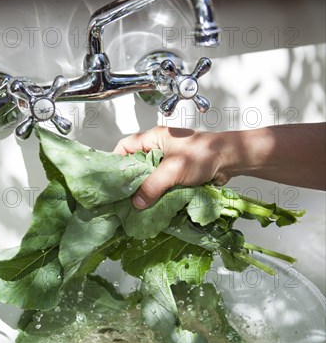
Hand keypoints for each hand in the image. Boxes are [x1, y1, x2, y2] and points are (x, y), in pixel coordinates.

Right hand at [114, 126, 230, 208]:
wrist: (231, 159)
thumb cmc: (204, 154)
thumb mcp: (173, 169)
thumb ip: (152, 186)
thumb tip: (137, 203)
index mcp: (154, 138)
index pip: (125, 146)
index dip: (115, 161)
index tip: (110, 180)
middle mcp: (159, 147)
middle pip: (136, 164)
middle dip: (130, 180)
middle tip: (121, 197)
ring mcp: (169, 160)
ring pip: (149, 176)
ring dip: (145, 189)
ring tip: (136, 204)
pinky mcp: (178, 172)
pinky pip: (162, 183)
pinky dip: (157, 193)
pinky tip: (153, 205)